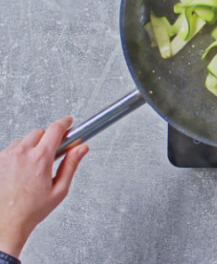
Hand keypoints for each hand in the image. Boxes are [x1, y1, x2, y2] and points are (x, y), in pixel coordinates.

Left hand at [0, 117, 88, 258]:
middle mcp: (22, 154)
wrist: (5, 223)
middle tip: (50, 154)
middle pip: (40, 132)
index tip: (68, 122)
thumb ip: (71, 165)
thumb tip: (81, 149)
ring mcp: (6, 156)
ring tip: (32, 167)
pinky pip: (11, 149)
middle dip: (47, 139)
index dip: (65, 123)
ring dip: (31, 147)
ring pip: (24, 140)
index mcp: (40, 159)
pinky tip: (20, 170)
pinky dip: (18, 154)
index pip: (55, 129)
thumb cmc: (31, 210)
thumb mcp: (59, 189)